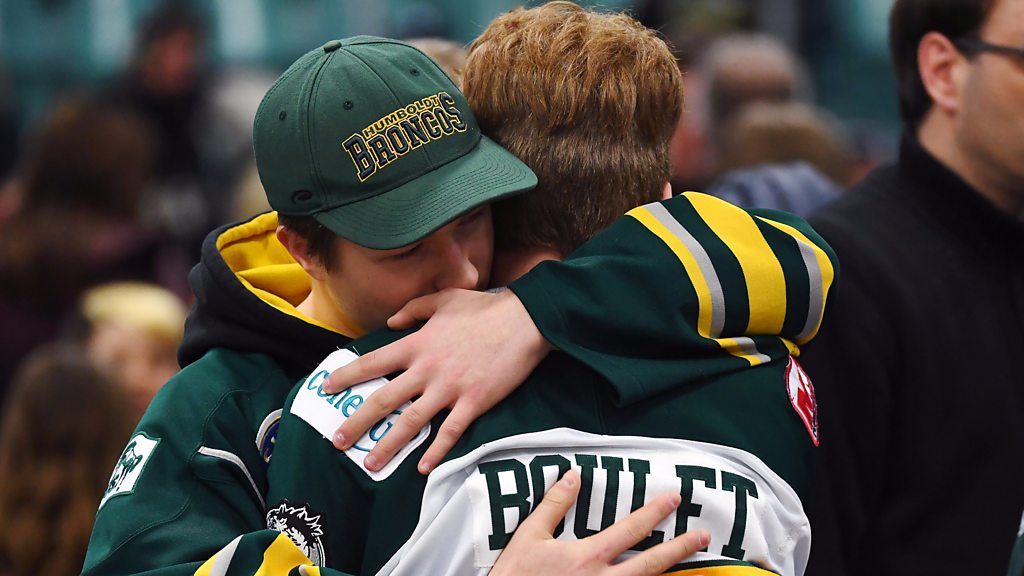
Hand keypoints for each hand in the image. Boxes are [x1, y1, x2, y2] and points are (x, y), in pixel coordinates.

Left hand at [324, 288, 552, 473]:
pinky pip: (450, 432)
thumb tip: (391, 321)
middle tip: (337, 441)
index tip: (326, 388)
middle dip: (357, 423)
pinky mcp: (473, 402)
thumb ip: (413, 309)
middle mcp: (427, 369)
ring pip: (411, 422)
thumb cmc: (484, 308)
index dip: (346, 376)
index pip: (372, 363)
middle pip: (384, 400)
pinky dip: (435, 452)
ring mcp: (449, 388)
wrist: (524, 321)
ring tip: (371, 464)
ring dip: (388, 445)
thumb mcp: (444, 299)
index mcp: (417, 344)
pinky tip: (422, 468)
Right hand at [490, 470, 709, 575]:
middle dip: (679, 548)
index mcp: (587, 556)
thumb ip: (554, 504)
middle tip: (703, 536)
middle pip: (650, 564)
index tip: (675, 498)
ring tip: (691, 563)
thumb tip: (573, 475)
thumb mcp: (530, 535)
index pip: (630, 529)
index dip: (655, 511)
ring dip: (669, 572)